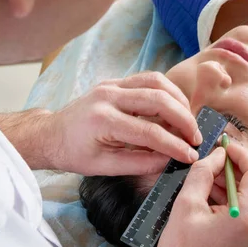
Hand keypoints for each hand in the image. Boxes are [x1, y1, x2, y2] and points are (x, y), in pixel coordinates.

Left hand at [48, 72, 201, 175]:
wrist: (51, 134)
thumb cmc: (75, 153)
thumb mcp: (105, 167)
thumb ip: (140, 164)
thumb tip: (171, 161)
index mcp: (103, 121)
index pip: (149, 132)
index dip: (175, 145)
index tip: (191, 156)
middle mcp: (108, 96)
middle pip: (158, 99)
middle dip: (183, 119)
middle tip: (196, 137)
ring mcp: (112, 84)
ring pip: (157, 82)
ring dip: (179, 100)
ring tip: (189, 121)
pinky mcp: (117, 81)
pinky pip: (149, 79)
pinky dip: (168, 92)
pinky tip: (175, 107)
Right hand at [143, 144, 247, 246]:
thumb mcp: (186, 204)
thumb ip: (204, 172)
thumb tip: (219, 154)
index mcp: (247, 219)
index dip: (243, 155)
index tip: (226, 147)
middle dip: (239, 170)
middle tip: (217, 164)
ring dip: (238, 188)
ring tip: (211, 184)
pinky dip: (240, 206)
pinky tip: (217, 204)